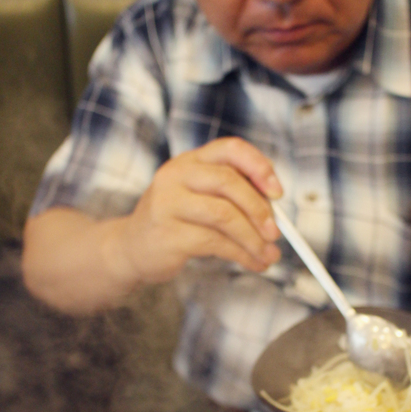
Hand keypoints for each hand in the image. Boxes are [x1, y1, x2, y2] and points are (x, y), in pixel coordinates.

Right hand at [117, 136, 282, 283]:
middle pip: (229, 182)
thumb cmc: (176, 222)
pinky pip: (215, 243)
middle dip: (260, 210)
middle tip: (276, 234)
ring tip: (268, 256)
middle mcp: (176, 175)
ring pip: (225, 216)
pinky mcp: (167, 233)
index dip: (259, 166)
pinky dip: (241, 255)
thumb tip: (278, 215)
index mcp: (191, 160)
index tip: (278, 192)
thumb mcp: (201, 198)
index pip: (231, 148)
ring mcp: (168, 203)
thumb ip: (234, 197)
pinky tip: (252, 262)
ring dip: (254, 239)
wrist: (132, 248)